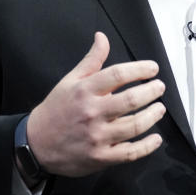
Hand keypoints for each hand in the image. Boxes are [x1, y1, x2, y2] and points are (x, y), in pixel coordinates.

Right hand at [26, 32, 166, 176]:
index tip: (153, 68)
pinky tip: (156, 138)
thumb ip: (91, 60)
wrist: (36, 143)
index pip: (118, 75)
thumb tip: (102, 37)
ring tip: (159, 108)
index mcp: (84, 91)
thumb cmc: (57, 109)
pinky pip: (130, 153)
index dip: (140, 69)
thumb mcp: (70, 81)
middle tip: (159, 87)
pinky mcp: (100, 157)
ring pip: (134, 126)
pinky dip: (147, 146)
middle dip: (151, 91)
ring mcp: (97, 137)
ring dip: (152, 116)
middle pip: (130, 100)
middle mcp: (92, 113)